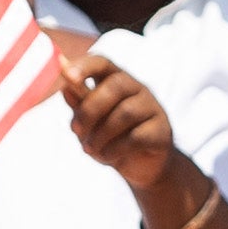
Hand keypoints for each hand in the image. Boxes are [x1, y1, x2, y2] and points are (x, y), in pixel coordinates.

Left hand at [58, 39, 187, 219]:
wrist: (141, 166)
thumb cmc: (110, 137)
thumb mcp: (89, 122)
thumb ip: (79, 104)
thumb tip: (66, 88)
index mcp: (115, 80)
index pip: (102, 62)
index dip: (85, 66)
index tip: (67, 76)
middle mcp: (136, 88)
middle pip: (115, 86)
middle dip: (89, 109)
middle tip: (76, 130)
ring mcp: (152, 108)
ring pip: (126, 112)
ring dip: (101, 134)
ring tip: (90, 149)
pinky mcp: (161, 131)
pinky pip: (137, 136)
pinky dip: (116, 149)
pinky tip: (108, 156)